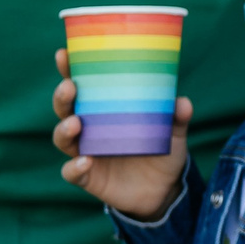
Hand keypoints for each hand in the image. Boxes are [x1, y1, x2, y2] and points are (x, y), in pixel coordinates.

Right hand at [53, 47, 191, 217]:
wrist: (163, 190)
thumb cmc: (161, 150)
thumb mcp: (173, 132)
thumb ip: (177, 118)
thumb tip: (182, 102)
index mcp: (103, 109)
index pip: (81, 84)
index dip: (69, 69)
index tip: (64, 54)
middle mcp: (88, 128)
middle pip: (65, 108)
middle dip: (62, 96)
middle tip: (70, 87)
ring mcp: (85, 151)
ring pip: (62, 137)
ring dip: (64, 129)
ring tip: (76, 123)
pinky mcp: (88, 177)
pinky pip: (73, 172)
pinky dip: (75, 167)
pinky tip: (86, 161)